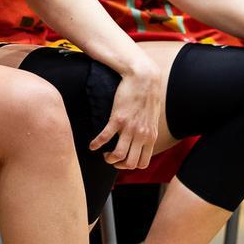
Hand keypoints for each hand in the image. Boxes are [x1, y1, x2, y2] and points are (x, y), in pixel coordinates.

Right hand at [89, 53, 161, 168]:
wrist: (144, 78)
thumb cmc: (148, 95)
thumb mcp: (152, 117)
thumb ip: (147, 129)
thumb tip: (142, 137)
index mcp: (150, 136)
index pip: (142, 163)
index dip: (131, 165)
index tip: (123, 159)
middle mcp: (141, 135)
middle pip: (130, 163)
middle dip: (118, 165)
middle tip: (111, 158)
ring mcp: (130, 128)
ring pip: (118, 155)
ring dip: (108, 158)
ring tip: (103, 153)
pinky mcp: (118, 118)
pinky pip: (105, 137)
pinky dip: (96, 144)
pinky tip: (92, 145)